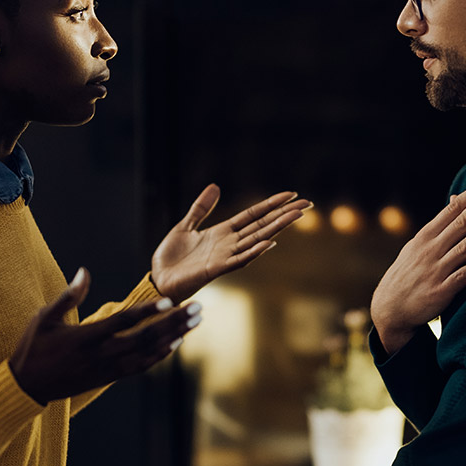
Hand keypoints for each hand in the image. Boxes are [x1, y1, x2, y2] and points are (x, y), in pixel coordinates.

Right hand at [9, 268, 200, 404]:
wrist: (26, 388)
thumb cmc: (33, 348)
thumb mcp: (44, 318)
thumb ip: (68, 296)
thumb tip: (84, 272)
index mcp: (86, 337)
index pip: (123, 322)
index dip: (148, 311)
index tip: (170, 300)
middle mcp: (102, 354)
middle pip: (146, 337)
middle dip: (175, 322)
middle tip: (198, 309)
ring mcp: (107, 368)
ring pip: (149, 353)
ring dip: (175, 336)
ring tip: (195, 322)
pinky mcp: (109, 377)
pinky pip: (141, 367)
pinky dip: (160, 356)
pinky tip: (176, 344)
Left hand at [152, 185, 310, 302]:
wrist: (158, 280)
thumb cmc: (171, 258)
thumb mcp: (185, 225)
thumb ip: (201, 208)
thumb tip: (215, 186)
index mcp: (223, 232)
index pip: (253, 215)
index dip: (271, 204)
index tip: (291, 195)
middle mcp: (229, 243)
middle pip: (262, 225)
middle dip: (284, 214)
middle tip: (306, 204)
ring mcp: (225, 256)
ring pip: (256, 239)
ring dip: (277, 228)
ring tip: (295, 216)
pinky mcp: (216, 269)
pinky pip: (239, 260)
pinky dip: (254, 252)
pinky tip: (270, 243)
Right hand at [371, 174, 465, 353]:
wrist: (390, 308)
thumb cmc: (407, 275)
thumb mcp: (415, 247)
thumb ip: (437, 228)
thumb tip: (453, 203)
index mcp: (425, 236)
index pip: (452, 210)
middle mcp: (431, 249)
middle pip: (461, 222)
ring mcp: (437, 268)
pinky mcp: (442, 289)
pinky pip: (465, 275)